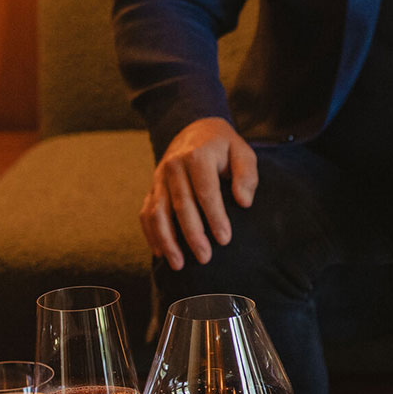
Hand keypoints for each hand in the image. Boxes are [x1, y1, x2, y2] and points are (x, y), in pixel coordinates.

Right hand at [140, 117, 257, 270]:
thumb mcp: (242, 152)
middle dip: (192, 234)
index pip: (205, 191)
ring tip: (178, 264)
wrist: (195, 129)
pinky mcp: (153, 187)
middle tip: (205, 258)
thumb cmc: (224, 147)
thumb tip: (244, 202)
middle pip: (181, 205)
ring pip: (157, 212)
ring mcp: (159, 178)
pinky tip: (160, 253)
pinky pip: (146, 212)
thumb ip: (246, 175)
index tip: (225, 240)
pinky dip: (151, 234)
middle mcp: (173, 166)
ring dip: (166, 240)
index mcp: (197, 156)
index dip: (214, 217)